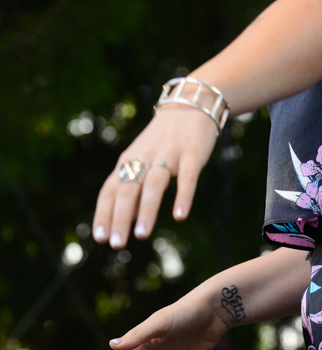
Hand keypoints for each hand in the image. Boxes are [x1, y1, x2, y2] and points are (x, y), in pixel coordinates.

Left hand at [92, 107, 217, 247]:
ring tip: (141, 235)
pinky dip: (183, 196)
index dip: (104, 213)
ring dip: (146, 210)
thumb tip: (123, 222)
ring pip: (154, 183)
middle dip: (120, 217)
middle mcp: (145, 157)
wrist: (190, 104)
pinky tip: (179, 216)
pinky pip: (188, 177)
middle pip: (128, 188)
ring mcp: (169, 154)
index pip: (110, 189)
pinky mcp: (192, 153)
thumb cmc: (163, 139)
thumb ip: (132, 186)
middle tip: (116, 244)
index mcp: (129, 160)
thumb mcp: (142, 158)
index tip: (100, 238)